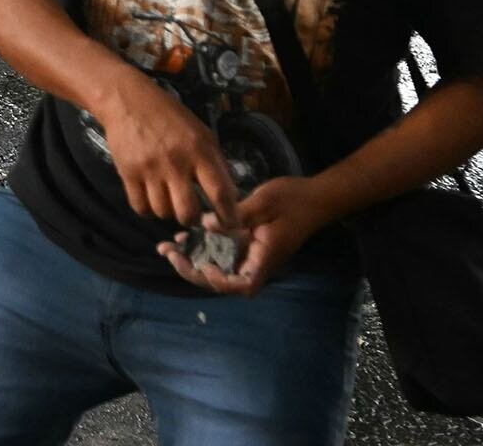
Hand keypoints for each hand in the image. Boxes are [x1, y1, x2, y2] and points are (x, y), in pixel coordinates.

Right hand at [94, 76, 241, 230]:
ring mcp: (149, 169)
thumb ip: (216, 162)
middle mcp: (175, 162)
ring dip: (169, 213)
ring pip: (163, 212)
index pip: (219, 192)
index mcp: (198, 151)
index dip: (228, 215)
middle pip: (188, 211)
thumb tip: (230, 194)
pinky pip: (140, 207)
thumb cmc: (169, 116)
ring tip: (170, 202)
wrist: (128, 101)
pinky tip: (152, 199)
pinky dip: (148, 210)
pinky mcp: (127, 173)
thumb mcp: (201, 132)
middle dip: (194, 220)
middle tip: (193, 214)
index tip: (231, 225)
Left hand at [157, 176, 332, 295]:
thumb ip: (236, 216)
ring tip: (166, 248)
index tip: (205, 265)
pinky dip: (201, 248)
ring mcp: (250, 254)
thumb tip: (205, 225)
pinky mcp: (246, 245)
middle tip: (168, 253)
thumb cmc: (293, 200)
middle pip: (223, 281)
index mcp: (265, 257)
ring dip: (192, 260)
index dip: (221, 281)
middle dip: (193, 271)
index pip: (243, 285)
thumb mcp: (264, 203)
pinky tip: (181, 237)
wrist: (316, 197)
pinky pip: (221, 253)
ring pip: (218, 268)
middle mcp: (256, 261)